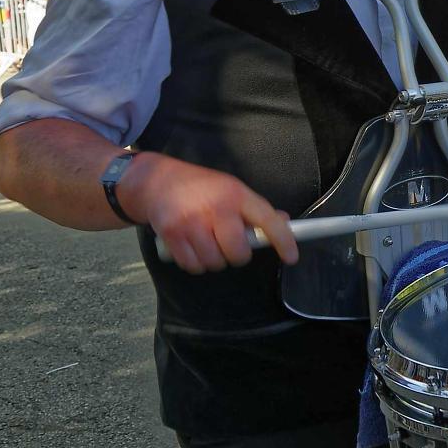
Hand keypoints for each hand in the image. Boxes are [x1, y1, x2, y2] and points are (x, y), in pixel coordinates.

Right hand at [120, 152, 296, 274]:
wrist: (156, 181)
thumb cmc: (201, 187)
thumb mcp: (232, 189)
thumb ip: (255, 209)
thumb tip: (283, 223)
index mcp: (237, 195)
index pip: (268, 221)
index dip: (284, 241)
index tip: (291, 257)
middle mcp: (216, 209)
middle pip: (239, 252)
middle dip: (237, 255)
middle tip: (230, 245)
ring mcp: (192, 223)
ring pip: (215, 262)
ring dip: (215, 260)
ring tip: (208, 242)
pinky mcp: (171, 236)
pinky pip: (193, 266)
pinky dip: (196, 264)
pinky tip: (193, 248)